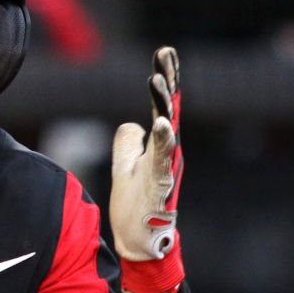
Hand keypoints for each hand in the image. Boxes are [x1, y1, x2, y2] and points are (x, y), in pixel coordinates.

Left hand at [110, 46, 185, 292]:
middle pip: (168, 109)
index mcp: (157, 145)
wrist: (140, 239)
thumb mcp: (125, 167)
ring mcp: (165, 166)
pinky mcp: (161, 183)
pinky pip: (163, 158)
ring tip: (156, 80)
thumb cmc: (135, 204)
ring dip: (162, 104)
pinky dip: (163, 140)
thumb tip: (131, 124)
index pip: (161, 105)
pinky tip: (161, 122)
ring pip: (167, 128)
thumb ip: (128, 143)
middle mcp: (166, 151)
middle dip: (167, 81)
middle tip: (165, 55)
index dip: (164, 79)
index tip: (165, 52)